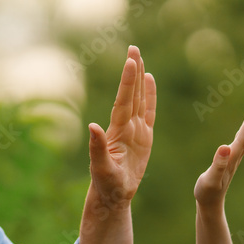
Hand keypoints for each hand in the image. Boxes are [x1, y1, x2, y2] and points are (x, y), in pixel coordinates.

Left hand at [87, 45, 156, 209]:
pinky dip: (151, 97)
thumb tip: (92, 126)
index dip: (128, 81)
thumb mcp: (101, 168)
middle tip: (133, 48)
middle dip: (133, 72)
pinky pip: (149, 113)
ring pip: (140, 99)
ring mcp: (136, 131)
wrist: (113, 195)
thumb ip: (97, 147)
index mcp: (118, 131)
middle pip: (131, 94)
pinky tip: (150, 82)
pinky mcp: (144, 138)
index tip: (131, 61)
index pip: (124, 100)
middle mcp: (126, 126)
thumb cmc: (106, 184)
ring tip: (139, 59)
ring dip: (140, 79)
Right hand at [194, 102, 243, 208]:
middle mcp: (235, 157)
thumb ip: (218, 164)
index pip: (243, 137)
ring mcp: (234, 160)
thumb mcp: (211, 179)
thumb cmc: (207, 192)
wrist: (210, 204)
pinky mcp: (230, 162)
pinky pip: (241, 143)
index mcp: (231, 159)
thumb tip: (225, 147)